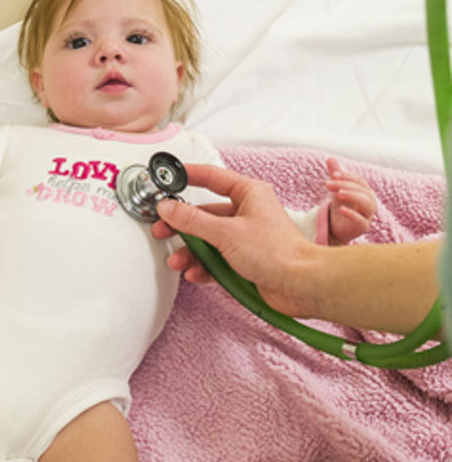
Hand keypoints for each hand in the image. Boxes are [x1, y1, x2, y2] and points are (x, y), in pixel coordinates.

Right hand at [152, 164, 317, 316]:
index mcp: (248, 194)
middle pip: (204, 214)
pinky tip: (196, 274)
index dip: (189, 176)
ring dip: (190, 252)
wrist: (300, 285)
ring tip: (178, 262)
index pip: (213, 178)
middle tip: (162, 230)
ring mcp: (244, 238)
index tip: (168, 177)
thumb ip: (192, 220)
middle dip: (182, 226)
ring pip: (207, 240)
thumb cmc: (277, 252)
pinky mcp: (243, 260)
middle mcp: (246, 214)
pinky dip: (203, 267)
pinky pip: (215, 260)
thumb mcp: (226, 232)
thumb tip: (168, 208)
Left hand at [325, 158, 376, 244]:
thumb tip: (330, 158)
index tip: (333, 174)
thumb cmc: (341, 207)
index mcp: (365, 191)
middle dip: (345, 185)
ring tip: (338, 193)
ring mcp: (368, 215)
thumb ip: (336, 175)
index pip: (359, 181)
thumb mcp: (337, 190)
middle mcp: (370, 202)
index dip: (347, 176)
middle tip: (328, 184)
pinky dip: (352, 214)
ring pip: (366, 204)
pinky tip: (340, 209)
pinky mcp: (362, 227)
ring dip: (353, 196)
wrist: (337, 229)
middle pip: (362, 190)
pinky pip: (361, 221)